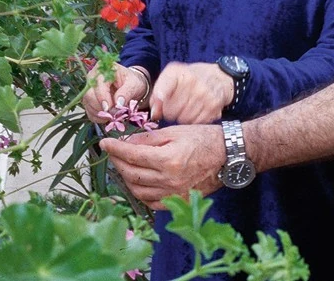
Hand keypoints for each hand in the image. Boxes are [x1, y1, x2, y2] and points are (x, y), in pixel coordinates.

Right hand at [82, 63, 148, 122]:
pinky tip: (109, 117)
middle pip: (89, 95)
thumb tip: (118, 104)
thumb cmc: (132, 82)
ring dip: (100, 114)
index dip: (102, 98)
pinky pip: (89, 112)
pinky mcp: (89, 101)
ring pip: (88, 105)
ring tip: (114, 115)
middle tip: (114, 115)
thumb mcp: (134, 84)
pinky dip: (99, 118)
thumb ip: (126, 92)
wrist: (131, 86)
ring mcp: (89, 89)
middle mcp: (92, 78)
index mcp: (103, 69)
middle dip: (101, 108)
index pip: (98, 84)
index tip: (109, 109)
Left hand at [100, 124, 223, 208]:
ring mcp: (173, 194)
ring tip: (124, 166)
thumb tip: (126, 142)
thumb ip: (148, 139)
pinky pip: (151, 202)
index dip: (115, 148)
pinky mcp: (179, 202)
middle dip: (118, 161)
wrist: (228, 156)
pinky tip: (138, 181)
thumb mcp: (175, 131)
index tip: (105, 143)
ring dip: (126, 178)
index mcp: (167, 159)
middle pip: (132, 173)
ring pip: (138, 190)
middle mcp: (168, 180)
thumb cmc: (204, 138)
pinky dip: (140, 192)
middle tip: (113, 152)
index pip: (132, 155)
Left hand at [150, 62, 233, 123]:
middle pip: (170, 112)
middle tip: (177, 104)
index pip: (160, 94)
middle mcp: (193, 83)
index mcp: (179, 73)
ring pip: (182, 119)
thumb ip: (158, 92)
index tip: (160, 103)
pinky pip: (195, 122)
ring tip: (187, 107)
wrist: (219, 77)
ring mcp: (205, 96)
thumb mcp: (172, 75)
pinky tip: (196, 110)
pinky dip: (194, 119)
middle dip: (170, 111)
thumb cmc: (191, 77)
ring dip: (182, 116)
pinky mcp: (214, 107)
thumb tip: (155, 114)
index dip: (158, 102)